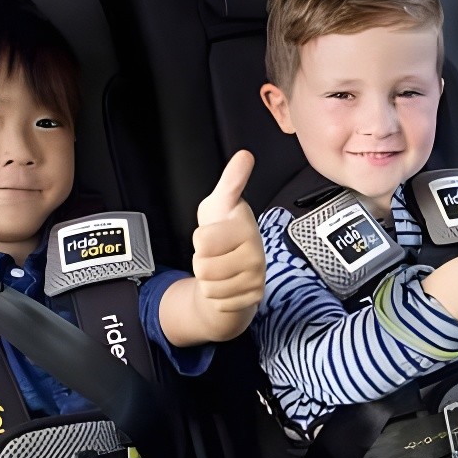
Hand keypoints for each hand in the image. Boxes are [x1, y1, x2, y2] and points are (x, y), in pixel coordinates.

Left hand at [190, 150, 265, 327]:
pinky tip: (227, 284)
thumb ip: (231, 181)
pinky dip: (216, 295)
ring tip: (220, 268)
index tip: (215, 233)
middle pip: (202, 267)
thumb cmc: (224, 230)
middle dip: (201, 262)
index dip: (200, 238)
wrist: (236, 268)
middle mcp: (257, 253)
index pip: (202, 240)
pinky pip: (218, 302)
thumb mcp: (221, 203)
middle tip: (216, 254)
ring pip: (208, 286)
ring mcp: (257, 278)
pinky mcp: (253, 298)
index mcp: (246, 227)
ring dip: (207, 280)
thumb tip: (245, 155)